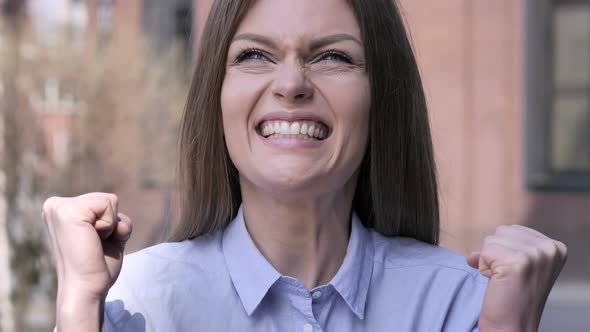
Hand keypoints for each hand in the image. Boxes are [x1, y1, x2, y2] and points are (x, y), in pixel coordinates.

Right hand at [43, 192, 131, 328]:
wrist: (87, 288)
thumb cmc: (97, 266)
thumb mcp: (108, 235)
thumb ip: (114, 218)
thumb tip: (120, 223)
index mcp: (61, 210)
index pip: (103, 201)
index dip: (109, 224)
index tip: (93, 243)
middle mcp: (55, 205)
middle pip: (107, 199)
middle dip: (111, 223)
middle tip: (94, 245)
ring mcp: (59, 207)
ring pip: (109, 200)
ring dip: (111, 225)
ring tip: (93, 243)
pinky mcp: (68, 212)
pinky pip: (108, 204)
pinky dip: (110, 225)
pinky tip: (94, 240)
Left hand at [467, 225, 566, 331]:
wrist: (513, 326)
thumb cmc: (514, 298)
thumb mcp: (519, 266)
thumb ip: (506, 248)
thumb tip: (472, 254)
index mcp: (555, 247)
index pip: (513, 230)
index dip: (505, 251)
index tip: (516, 273)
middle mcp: (549, 248)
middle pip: (501, 232)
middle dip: (496, 254)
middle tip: (508, 278)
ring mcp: (535, 254)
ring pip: (491, 240)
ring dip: (488, 261)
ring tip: (503, 281)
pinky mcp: (517, 262)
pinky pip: (484, 253)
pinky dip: (483, 267)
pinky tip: (497, 283)